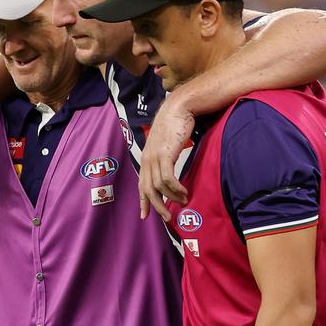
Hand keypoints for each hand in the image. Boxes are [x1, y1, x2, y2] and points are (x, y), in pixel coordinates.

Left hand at [138, 98, 190, 220]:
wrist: (178, 108)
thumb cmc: (175, 125)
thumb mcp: (167, 145)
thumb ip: (165, 158)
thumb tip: (170, 172)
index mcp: (146, 158)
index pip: (141, 184)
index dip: (143, 201)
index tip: (144, 215)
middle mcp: (147, 159)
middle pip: (148, 190)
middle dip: (157, 206)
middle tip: (168, 218)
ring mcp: (154, 157)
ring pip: (159, 186)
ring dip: (171, 197)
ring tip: (183, 202)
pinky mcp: (165, 154)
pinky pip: (168, 178)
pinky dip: (175, 188)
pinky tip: (183, 192)